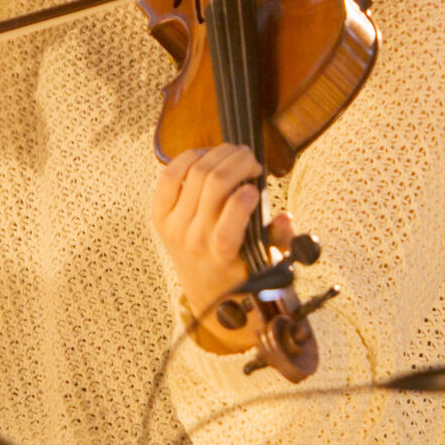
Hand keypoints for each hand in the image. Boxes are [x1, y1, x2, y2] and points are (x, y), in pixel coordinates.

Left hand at [151, 144, 293, 345]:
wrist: (207, 290)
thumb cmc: (241, 270)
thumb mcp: (269, 262)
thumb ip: (280, 239)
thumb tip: (284, 218)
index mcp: (222, 254)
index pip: (229, 221)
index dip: (245, 196)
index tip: (257, 187)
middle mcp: (194, 239)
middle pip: (214, 183)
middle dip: (238, 161)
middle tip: (251, 159)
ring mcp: (174, 226)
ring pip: (195, 173)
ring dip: (218, 154)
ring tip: (233, 155)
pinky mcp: (160, 216)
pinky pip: (169, 176)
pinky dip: (187, 158)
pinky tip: (205, 156)